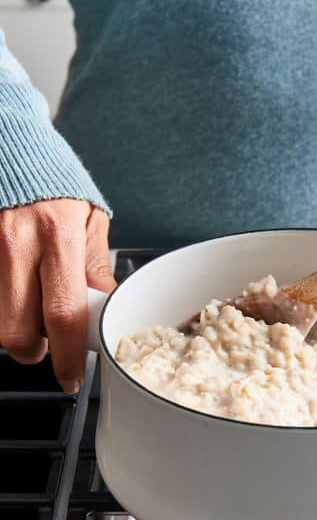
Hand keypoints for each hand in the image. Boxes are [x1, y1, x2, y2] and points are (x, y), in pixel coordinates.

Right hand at [0, 199, 115, 392]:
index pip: (64, 315)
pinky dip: (1, 306)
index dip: (67, 355)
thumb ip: (93, 265)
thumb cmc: (52, 180)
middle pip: (17, 332)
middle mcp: (16, 244)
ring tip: (29, 308)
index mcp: (58, 237)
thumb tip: (103, 305)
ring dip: (14, 330)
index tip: (71, 374)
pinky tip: (12, 291)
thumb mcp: (88, 217)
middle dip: (34, 351)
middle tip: (46, 342)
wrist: (9, 145)